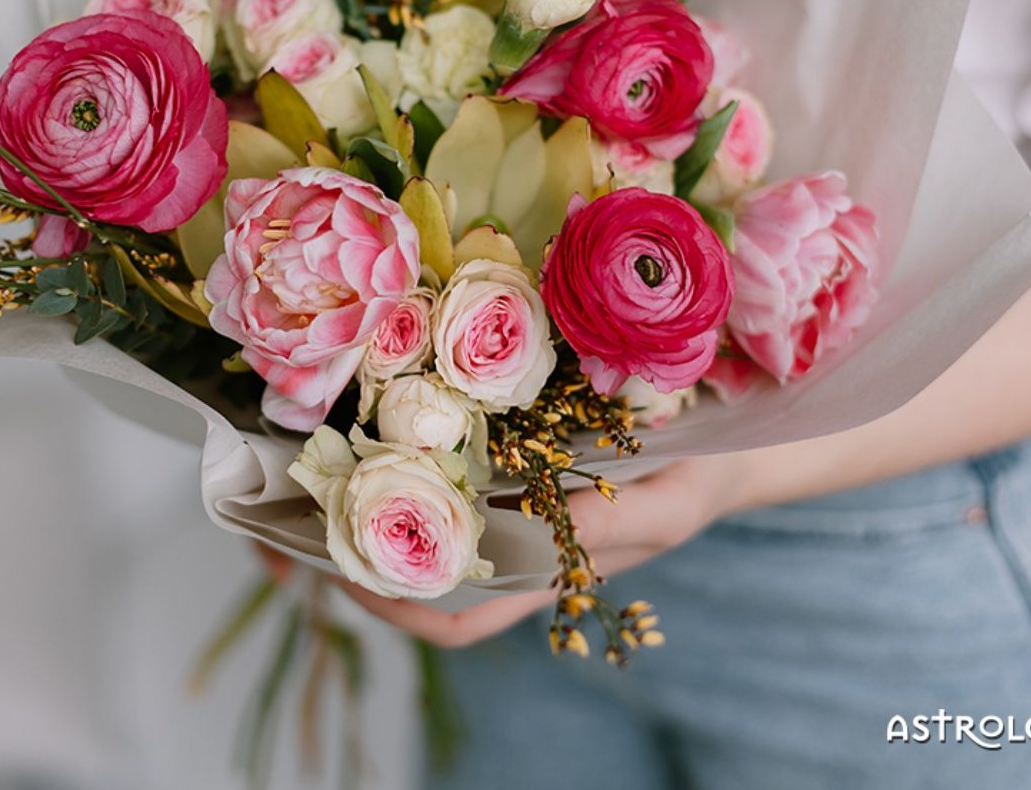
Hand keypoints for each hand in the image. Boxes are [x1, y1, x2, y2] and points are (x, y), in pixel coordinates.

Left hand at [336, 453, 743, 647]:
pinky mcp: (524, 454)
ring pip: (431, 517)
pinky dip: (421, 451)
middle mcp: (521, 539)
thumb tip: (537, 521)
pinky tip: (394, 413)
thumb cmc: (702, 480)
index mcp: (549, 569)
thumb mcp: (666, 504)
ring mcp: (519, 497)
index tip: (339, 573)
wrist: (729, 443)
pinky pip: (459, 463)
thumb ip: (609, 522)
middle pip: (424, 569)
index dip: (395, 609)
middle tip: (301, 507)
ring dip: (377, 498)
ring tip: (327, 459)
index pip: (458, 617)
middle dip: (358, 549)